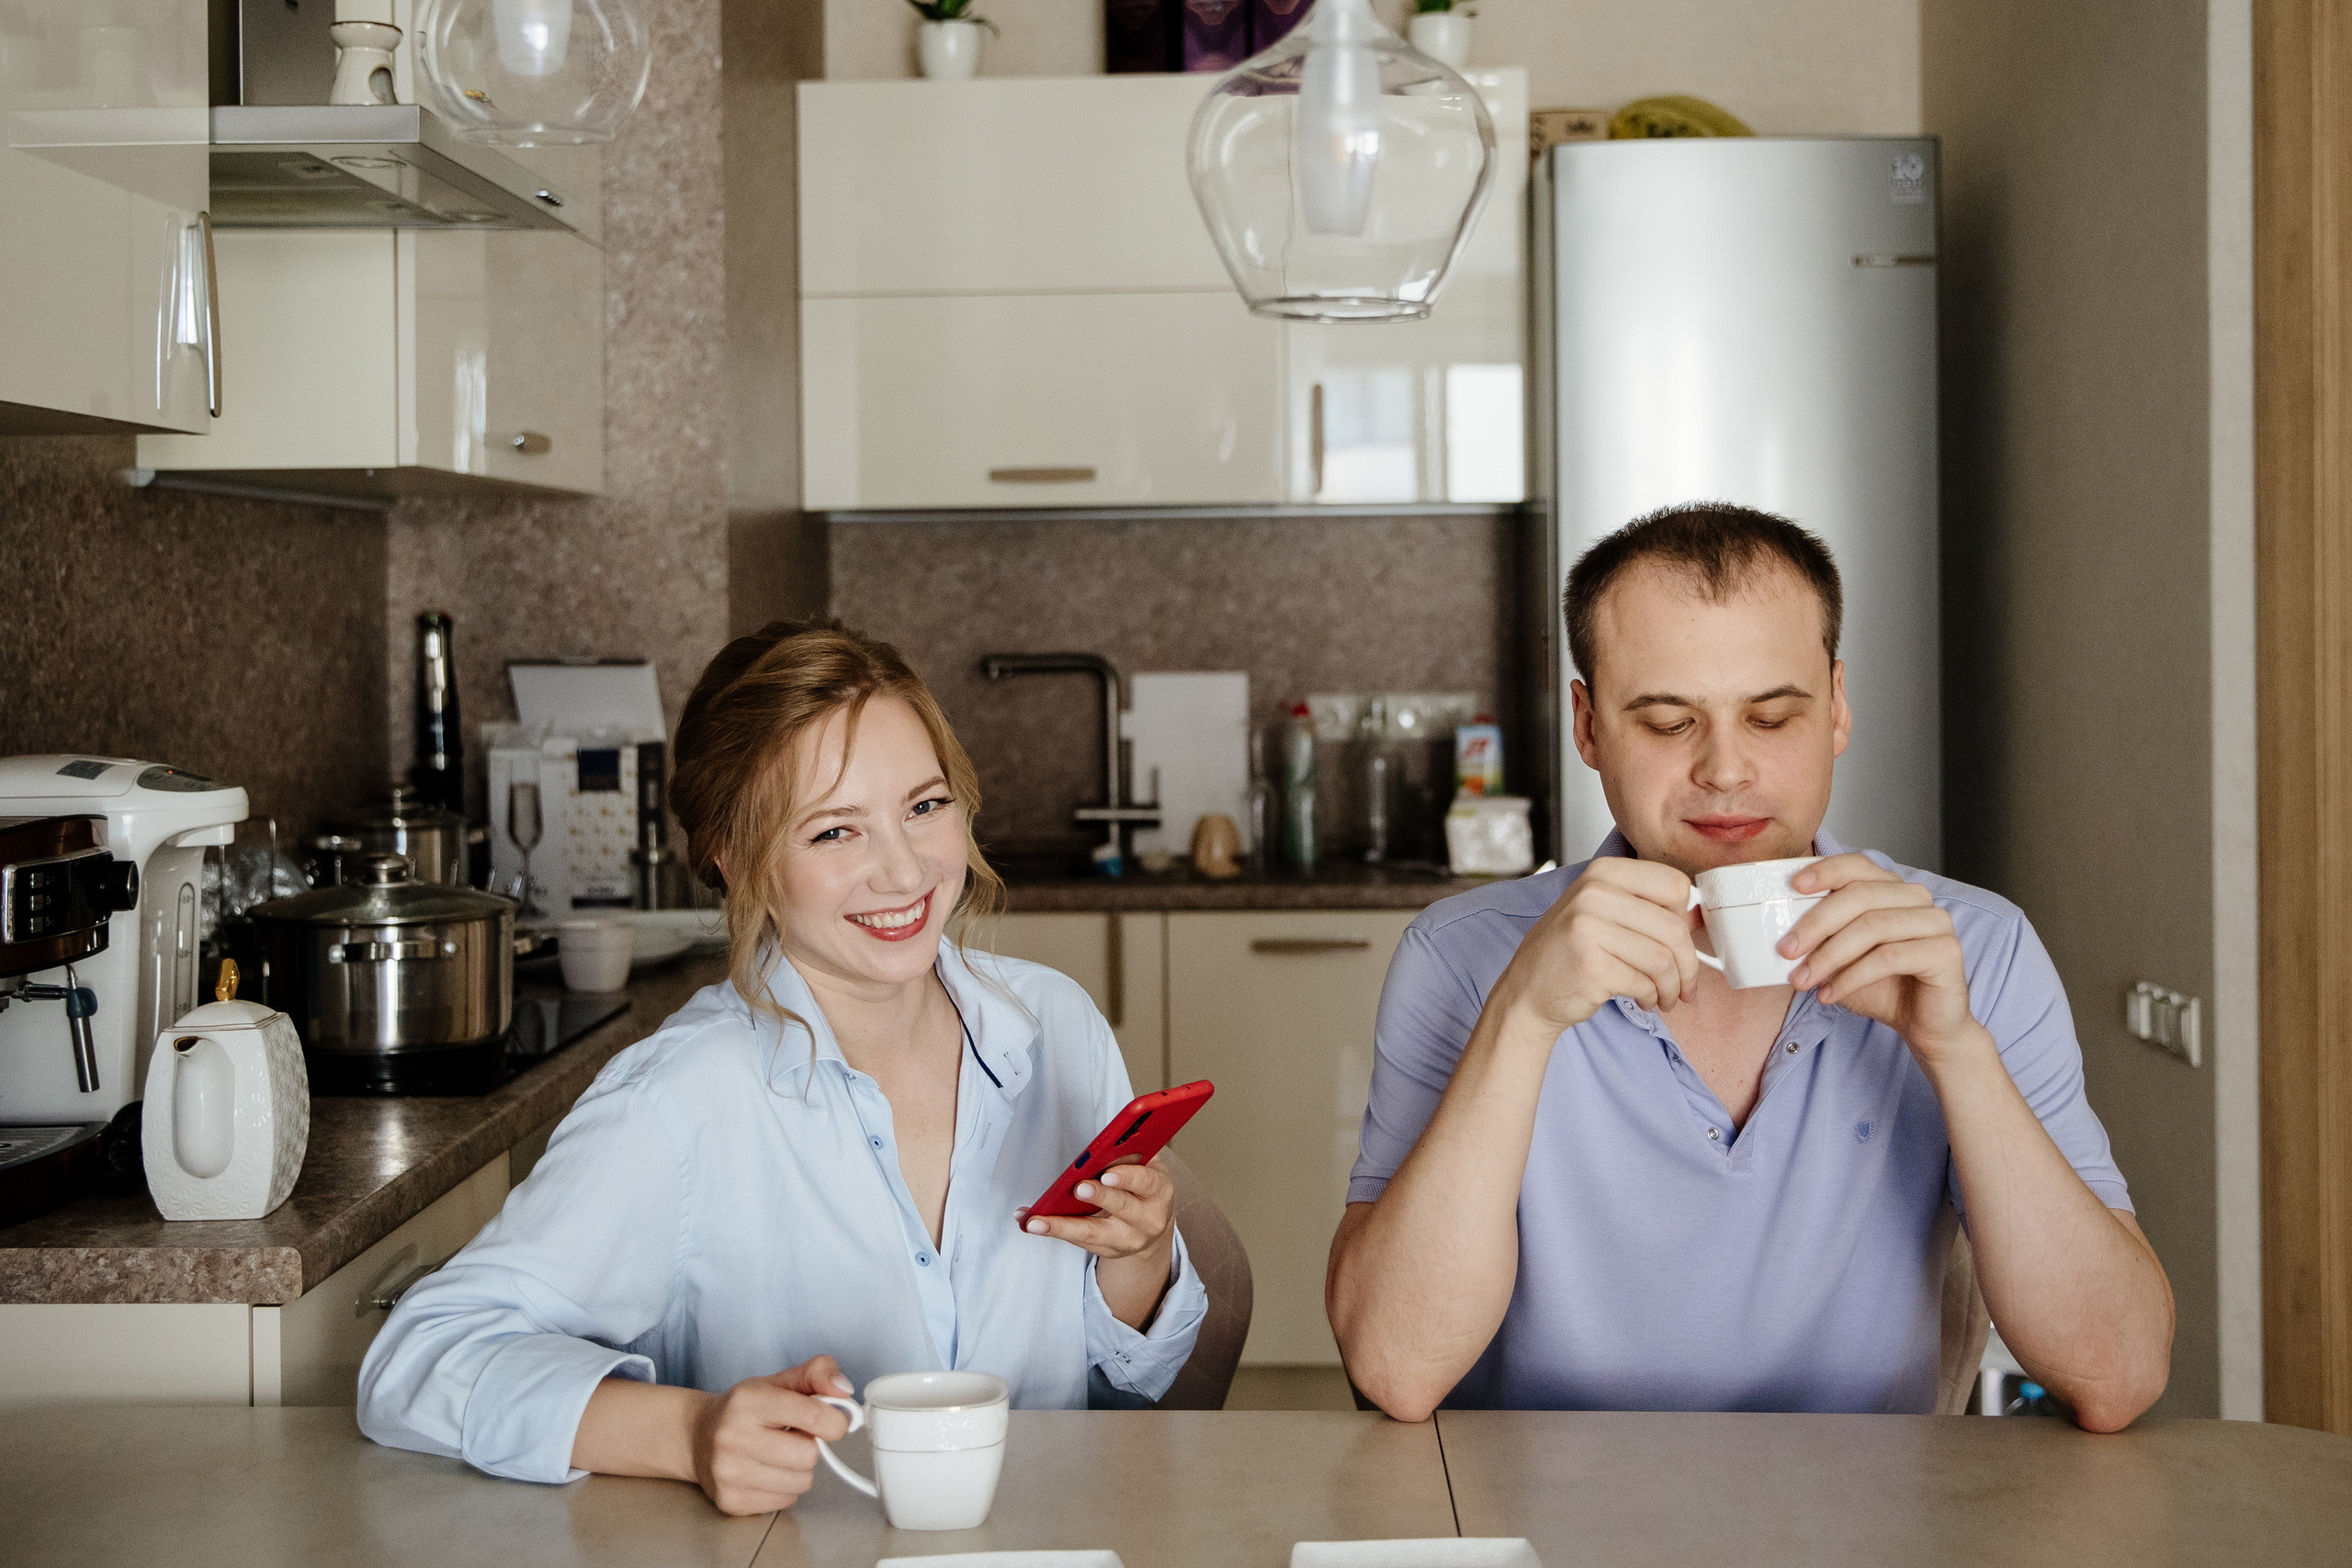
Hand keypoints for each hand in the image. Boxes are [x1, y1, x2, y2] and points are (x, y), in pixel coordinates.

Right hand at [685, 1355, 852, 1516]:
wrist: (695, 1436)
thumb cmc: (743, 1408)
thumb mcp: (778, 1380)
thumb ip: (818, 1374)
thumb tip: (844, 1390)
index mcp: (749, 1400)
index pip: (813, 1415)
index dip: (834, 1421)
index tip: (832, 1421)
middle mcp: (733, 1436)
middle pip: (809, 1455)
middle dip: (810, 1446)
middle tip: (792, 1437)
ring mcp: (728, 1472)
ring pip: (801, 1482)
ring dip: (798, 1470)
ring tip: (777, 1454)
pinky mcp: (730, 1501)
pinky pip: (786, 1501)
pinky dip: (783, 1488)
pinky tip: (765, 1471)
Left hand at [1017, 1151, 1175, 1262]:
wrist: (1151, 1226)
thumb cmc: (1144, 1187)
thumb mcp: (1148, 1167)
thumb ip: (1132, 1153)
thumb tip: (1106, 1143)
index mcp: (1159, 1192)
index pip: (1146, 1183)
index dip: (1127, 1178)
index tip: (1107, 1173)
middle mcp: (1148, 1221)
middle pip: (1122, 1209)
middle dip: (1100, 1197)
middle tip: (1078, 1188)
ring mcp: (1127, 1240)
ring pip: (1093, 1233)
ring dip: (1062, 1226)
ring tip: (1036, 1220)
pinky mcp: (1106, 1251)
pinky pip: (1079, 1241)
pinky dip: (1054, 1230)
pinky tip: (1031, 1222)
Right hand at [1491, 856, 1704, 1030]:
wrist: (1527, 991)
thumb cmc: (1571, 953)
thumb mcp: (1604, 913)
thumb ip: (1646, 907)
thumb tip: (1700, 917)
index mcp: (1603, 872)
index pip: (1676, 885)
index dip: (1685, 919)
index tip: (1677, 943)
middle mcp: (1594, 893)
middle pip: (1674, 928)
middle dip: (1688, 966)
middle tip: (1684, 986)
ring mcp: (1589, 928)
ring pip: (1663, 960)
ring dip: (1671, 987)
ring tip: (1664, 997)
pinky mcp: (1591, 966)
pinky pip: (1645, 983)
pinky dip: (1651, 998)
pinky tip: (1641, 1000)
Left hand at [1784, 853, 1975, 1059]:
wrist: (1924, 1025)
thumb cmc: (1882, 987)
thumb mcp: (1841, 959)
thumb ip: (1821, 939)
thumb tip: (1784, 934)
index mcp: (1892, 889)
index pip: (1858, 866)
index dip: (1826, 871)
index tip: (1794, 886)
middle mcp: (1917, 898)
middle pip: (1860, 896)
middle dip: (1816, 924)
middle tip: (1787, 950)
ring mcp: (1936, 922)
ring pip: (1872, 927)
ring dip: (1829, 956)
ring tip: (1804, 979)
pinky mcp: (1946, 951)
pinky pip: (1889, 957)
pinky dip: (1852, 977)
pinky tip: (1830, 993)